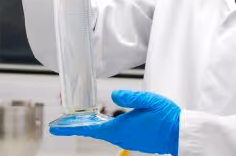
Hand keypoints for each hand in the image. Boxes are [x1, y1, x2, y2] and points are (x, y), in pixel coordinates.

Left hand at [50, 90, 180, 154]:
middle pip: (92, 131)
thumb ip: (130, 97)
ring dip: (87, 127)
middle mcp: (121, 136)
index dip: (70, 127)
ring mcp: (127, 138)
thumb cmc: (166, 117)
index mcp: (120, 128)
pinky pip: (111, 133)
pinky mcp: (133, 138)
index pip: (89, 129)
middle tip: (59, 123)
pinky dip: (100, 127)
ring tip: (75, 121)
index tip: (55, 127)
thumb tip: (113, 96)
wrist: (180, 133)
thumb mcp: (149, 101)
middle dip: (75, 126)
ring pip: (101, 132)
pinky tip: (98, 122)